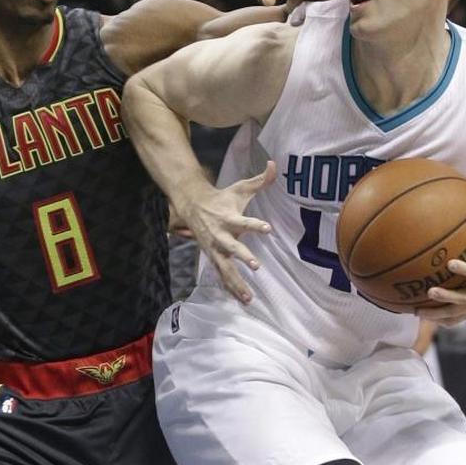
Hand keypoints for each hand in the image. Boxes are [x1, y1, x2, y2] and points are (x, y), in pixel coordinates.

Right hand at [178, 162, 274, 303]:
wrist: (192, 206)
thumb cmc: (221, 198)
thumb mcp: (240, 188)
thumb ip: (260, 179)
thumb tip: (273, 165)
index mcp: (228, 218)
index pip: (244, 222)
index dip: (255, 225)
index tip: (268, 229)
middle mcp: (221, 235)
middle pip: (232, 248)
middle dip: (243, 257)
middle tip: (256, 266)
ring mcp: (215, 249)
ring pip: (225, 268)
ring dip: (236, 283)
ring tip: (249, 297)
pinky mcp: (213, 257)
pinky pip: (222, 275)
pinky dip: (230, 288)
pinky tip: (240, 299)